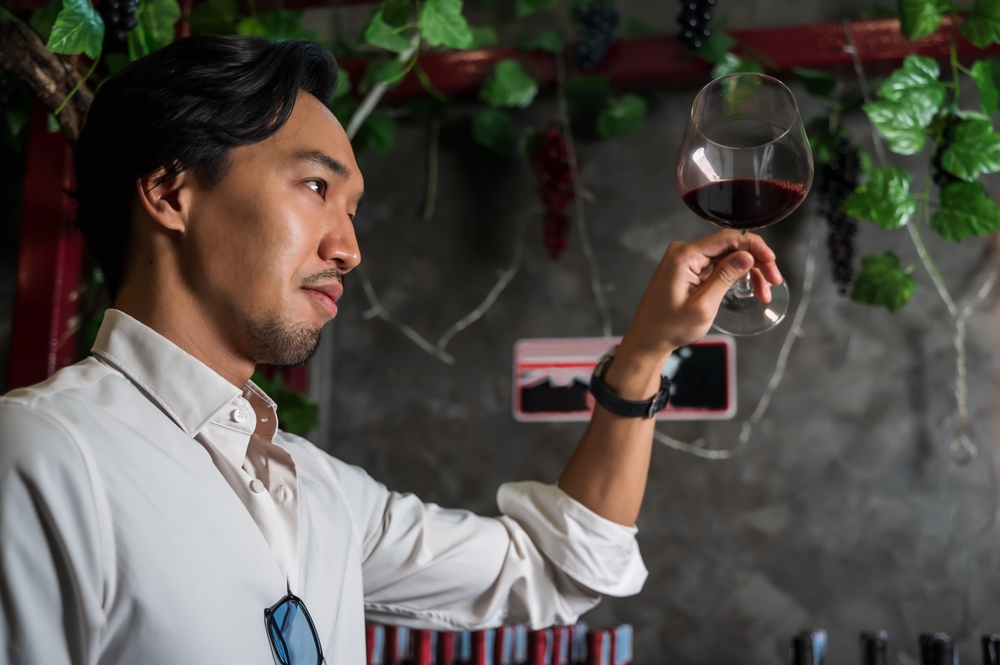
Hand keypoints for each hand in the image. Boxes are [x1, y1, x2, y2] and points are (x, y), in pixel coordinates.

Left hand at [621, 230, 782, 355]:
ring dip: (749, 272)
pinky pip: (718, 268)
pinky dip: (736, 277)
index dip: (753, 246)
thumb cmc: (669, 327)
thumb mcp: (702, 305)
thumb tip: (747, 255)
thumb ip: (725, 277)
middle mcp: (685, 253)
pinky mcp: (690, 272)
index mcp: (684, 255)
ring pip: (728, 258)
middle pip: (730, 247)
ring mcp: (687, 262)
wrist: (648, 340)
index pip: (727, 238)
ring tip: (765, 293)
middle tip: (774, 281)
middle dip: (755, 262)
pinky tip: (752, 289)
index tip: (772, 260)